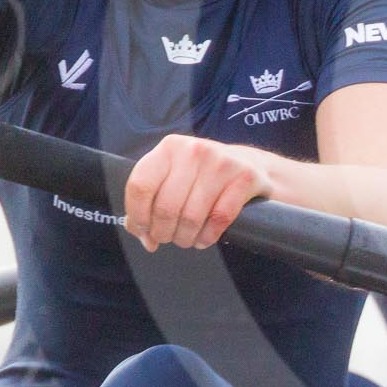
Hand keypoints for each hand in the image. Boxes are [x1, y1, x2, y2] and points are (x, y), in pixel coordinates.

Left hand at [123, 135, 273, 251]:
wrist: (249, 164)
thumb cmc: (202, 176)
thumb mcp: (173, 177)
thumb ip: (150, 201)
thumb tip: (140, 233)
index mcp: (169, 148)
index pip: (140, 186)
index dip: (137, 216)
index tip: (144, 231)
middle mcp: (193, 151)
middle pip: (165, 207)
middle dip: (163, 232)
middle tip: (167, 238)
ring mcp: (221, 162)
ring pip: (191, 217)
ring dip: (185, 238)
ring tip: (186, 239)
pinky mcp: (244, 177)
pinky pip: (218, 219)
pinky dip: (207, 237)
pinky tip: (204, 238)